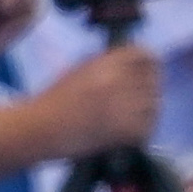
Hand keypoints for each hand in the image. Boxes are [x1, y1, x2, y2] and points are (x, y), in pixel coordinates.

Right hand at [40, 39, 163, 159]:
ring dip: (145, 114)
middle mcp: (118, 80)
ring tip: (128, 121)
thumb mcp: (81, 70)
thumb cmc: (54, 100)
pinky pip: (147, 128)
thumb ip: (109, 65)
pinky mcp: (125, 130)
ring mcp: (123, 105)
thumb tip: (136, 68)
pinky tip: (124, 136)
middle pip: (153, 82)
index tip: (145, 76)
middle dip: (147, 93)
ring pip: (154, 106)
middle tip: (135, 105)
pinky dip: (140, 134)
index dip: (149, 66)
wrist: (38, 129)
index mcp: (107, 62)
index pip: (146, 56)